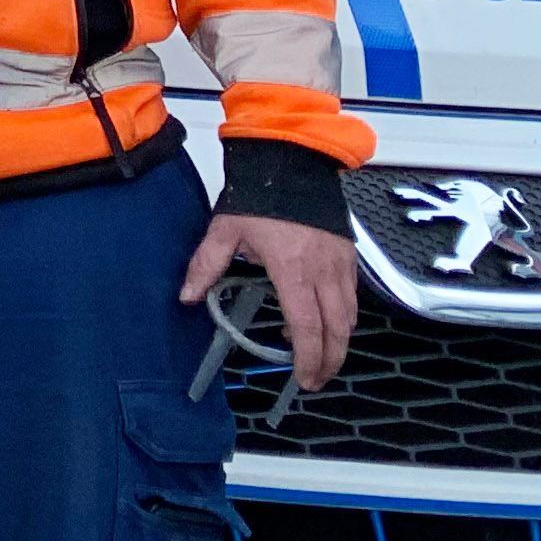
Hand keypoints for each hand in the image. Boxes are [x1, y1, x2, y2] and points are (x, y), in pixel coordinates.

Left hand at [182, 209, 357, 391]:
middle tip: (315, 379)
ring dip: (339, 341)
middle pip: (337, 329)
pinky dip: (343, 317)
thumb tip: (187, 297)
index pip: (306, 326)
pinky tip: (326, 321)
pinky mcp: (349, 256)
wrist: (291, 162)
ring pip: (350, 316)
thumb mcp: (225, 230)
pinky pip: (353, 297)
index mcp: (293, 270)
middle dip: (329, 360)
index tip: (302, 376)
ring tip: (320, 356)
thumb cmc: (259, 197)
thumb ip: (206, 265)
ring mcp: (341, 265)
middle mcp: (324, 272)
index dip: (306, 356)